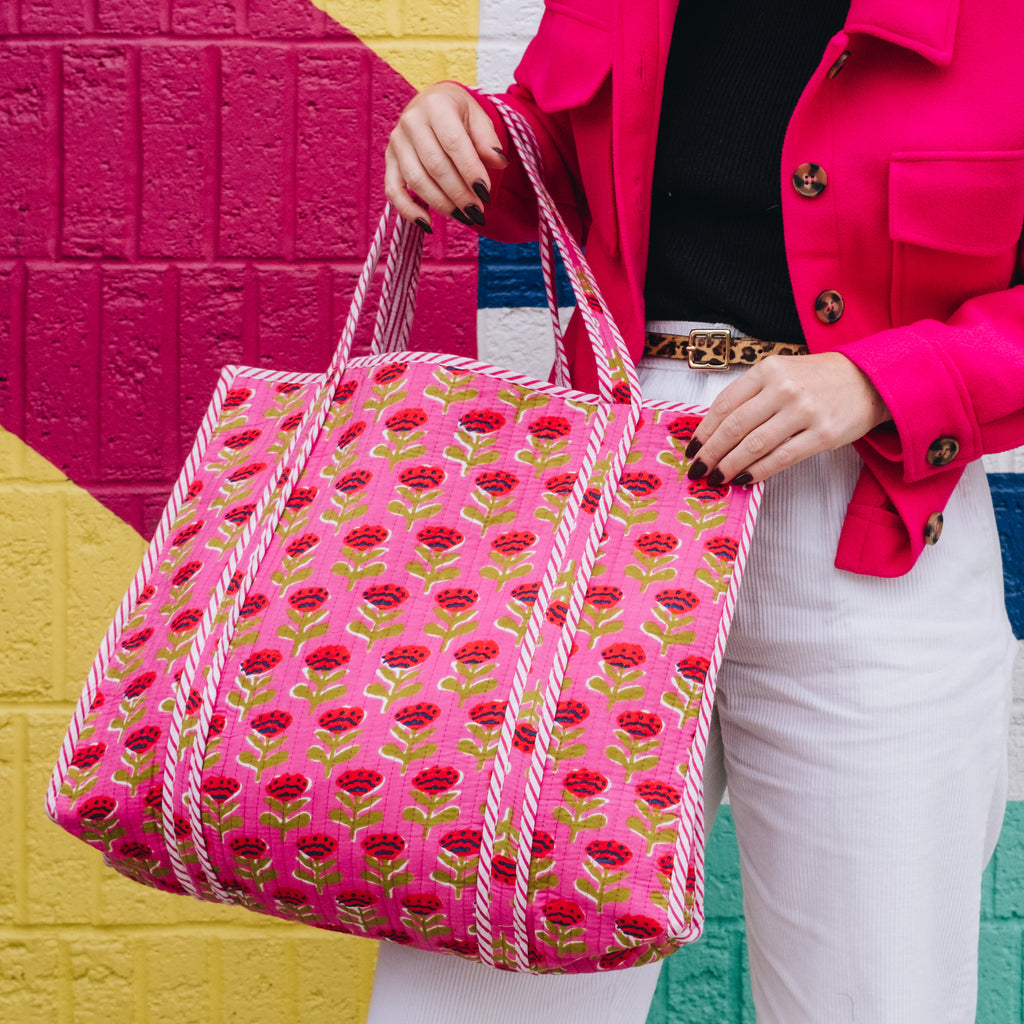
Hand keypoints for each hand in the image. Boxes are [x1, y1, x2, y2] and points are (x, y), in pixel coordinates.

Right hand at [385, 82, 509, 230]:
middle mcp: (411, 122)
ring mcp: (397, 143)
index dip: (470, 171)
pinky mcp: (390, 161)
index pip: (454, 143)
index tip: (486, 194)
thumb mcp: (477, 116)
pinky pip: (394, 191)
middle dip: (459, 194)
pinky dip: (408, 211)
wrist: (430, 103)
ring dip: (441, 204)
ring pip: (417, 181)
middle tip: (478, 212)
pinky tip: (428, 224)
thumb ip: (488, 140)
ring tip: (464, 217)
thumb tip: (499, 163)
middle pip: (436, 166)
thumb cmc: (458, 113)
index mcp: (436, 106)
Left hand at [685, 352, 891, 485]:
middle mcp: (784, 388)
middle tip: (697, 470)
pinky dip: (758, 471)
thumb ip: (751, 395)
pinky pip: (781, 458)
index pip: (725, 404)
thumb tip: (715, 431)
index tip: (691, 449)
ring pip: (754, 445)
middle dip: (711, 452)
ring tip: (716, 478)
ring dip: (730, 466)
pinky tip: (744, 479)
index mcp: (768, 370)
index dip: (704, 430)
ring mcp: (804, 411)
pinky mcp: (822, 434)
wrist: (869, 379)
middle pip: (735, 427)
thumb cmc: (817, 379)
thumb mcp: (781, 373)